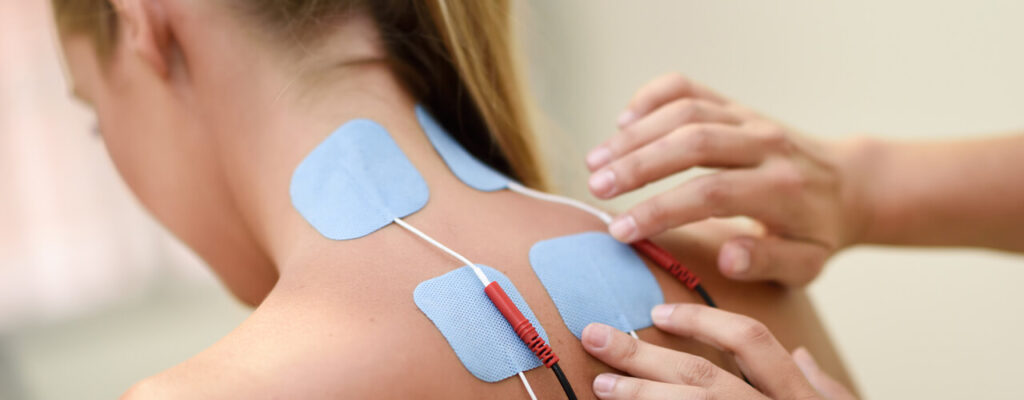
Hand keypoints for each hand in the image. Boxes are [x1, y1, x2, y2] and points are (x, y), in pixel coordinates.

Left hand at [581, 304, 855, 399]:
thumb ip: (822, 386)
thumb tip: (800, 355)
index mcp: (801, 396)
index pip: (750, 340)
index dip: (700, 321)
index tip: (656, 312)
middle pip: (702, 377)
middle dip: (644, 355)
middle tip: (596, 336)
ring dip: (640, 396)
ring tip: (601, 385)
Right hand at [587, 73, 869, 284]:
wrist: (847, 184)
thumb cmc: (815, 233)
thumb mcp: (806, 263)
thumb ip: (768, 263)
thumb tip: (727, 255)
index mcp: (782, 189)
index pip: (712, 193)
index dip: (661, 210)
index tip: (621, 231)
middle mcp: (765, 145)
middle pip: (692, 142)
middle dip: (638, 165)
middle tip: (596, 187)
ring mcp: (749, 119)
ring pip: (685, 112)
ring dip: (634, 135)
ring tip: (596, 162)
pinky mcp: (735, 105)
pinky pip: (688, 88)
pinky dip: (651, 98)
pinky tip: (622, 121)